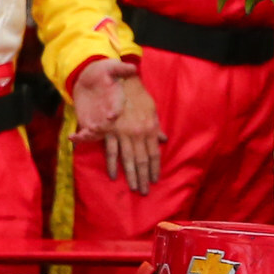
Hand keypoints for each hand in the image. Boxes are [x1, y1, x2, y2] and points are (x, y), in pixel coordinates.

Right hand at [72, 60, 162, 192]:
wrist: (121, 81)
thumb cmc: (137, 95)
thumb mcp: (152, 109)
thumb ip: (156, 127)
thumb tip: (163, 140)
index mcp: (150, 129)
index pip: (154, 154)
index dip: (154, 168)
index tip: (155, 180)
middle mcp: (138, 134)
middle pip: (142, 160)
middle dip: (143, 177)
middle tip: (144, 191)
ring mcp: (124, 134)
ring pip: (128, 159)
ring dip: (131, 175)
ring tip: (134, 188)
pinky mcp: (110, 131)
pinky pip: (112, 151)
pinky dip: (113, 164)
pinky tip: (115, 176)